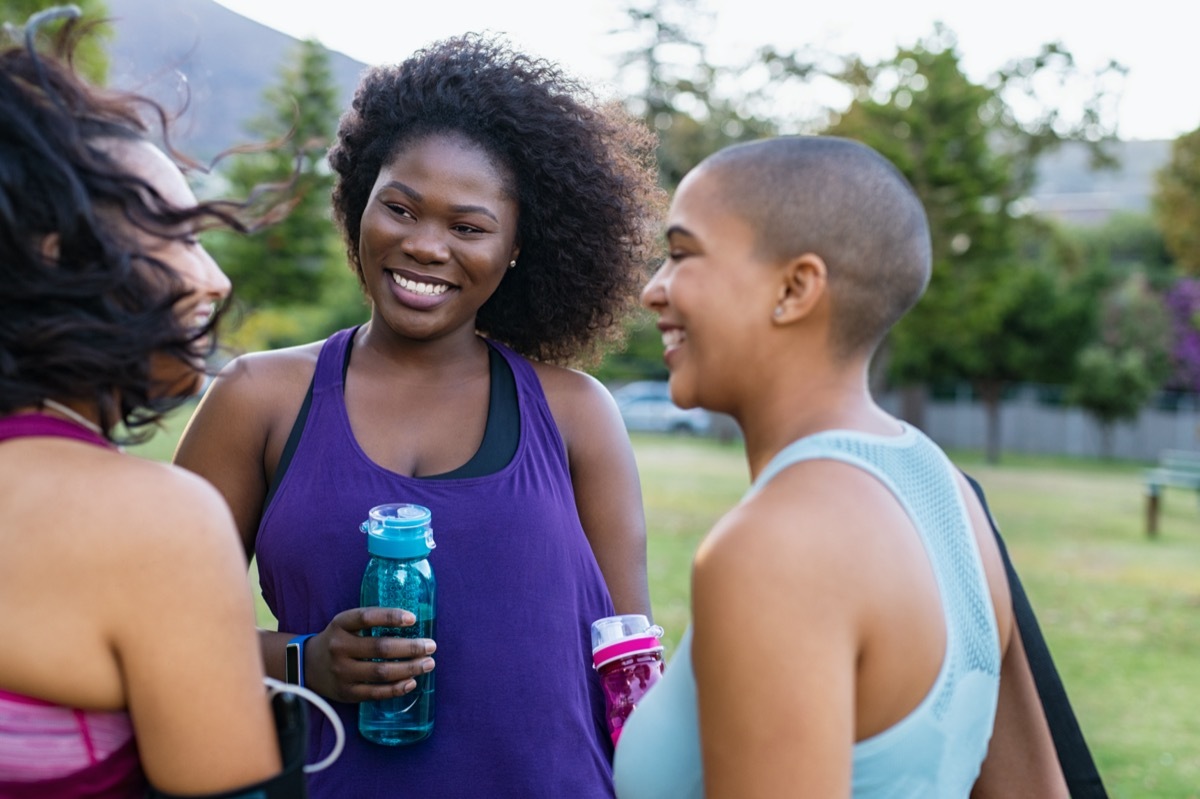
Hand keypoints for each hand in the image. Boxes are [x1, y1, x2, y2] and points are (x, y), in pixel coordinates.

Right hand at [304, 607, 435, 703]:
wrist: (307, 666)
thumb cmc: (338, 640)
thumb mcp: (345, 624)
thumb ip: (370, 622)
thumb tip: (412, 621)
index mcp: (340, 625)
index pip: (366, 617)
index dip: (391, 617)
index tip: (413, 619)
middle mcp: (339, 647)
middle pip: (380, 648)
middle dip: (410, 647)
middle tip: (431, 646)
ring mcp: (342, 672)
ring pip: (381, 672)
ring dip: (409, 668)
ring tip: (428, 664)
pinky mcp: (347, 693)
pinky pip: (376, 693)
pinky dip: (397, 689)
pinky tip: (412, 682)